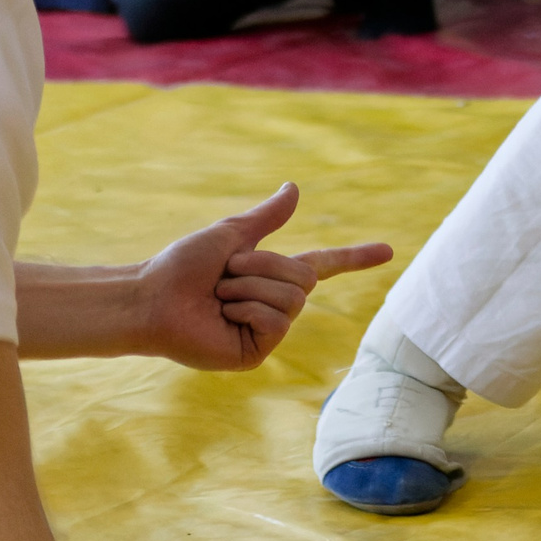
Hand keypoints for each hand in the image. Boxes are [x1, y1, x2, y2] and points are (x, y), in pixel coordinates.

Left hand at [133, 184, 390, 370]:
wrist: (151, 298)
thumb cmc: (182, 266)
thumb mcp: (231, 234)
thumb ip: (267, 217)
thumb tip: (294, 188)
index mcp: (273, 277)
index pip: (324, 265)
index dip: (356, 258)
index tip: (388, 250)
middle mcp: (276, 304)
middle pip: (305, 278)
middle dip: (262, 267)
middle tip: (224, 275)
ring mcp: (268, 331)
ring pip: (291, 299)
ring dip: (248, 288)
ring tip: (218, 297)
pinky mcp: (256, 353)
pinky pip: (276, 322)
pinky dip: (247, 310)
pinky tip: (222, 316)